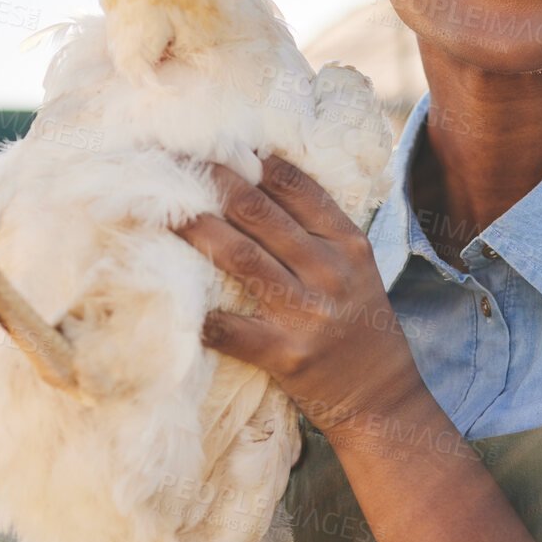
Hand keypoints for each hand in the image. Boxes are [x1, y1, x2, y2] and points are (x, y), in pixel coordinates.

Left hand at [173, 155, 425, 439]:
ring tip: (162, 207)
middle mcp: (329, 270)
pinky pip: (230, 328)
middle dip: (210, 180)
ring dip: (195, 228)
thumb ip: (316, 228)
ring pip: (239, 256)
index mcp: (348, 242)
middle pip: (258, 210)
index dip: (249, 158)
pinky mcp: (285, 354)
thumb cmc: (359, 325)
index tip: (213, 142)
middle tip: (171, 160)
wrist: (380, 399)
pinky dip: (199, 313)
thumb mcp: (355, 267)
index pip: (294, 184)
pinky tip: (169, 295)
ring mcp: (307, 313)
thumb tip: (256, 179)